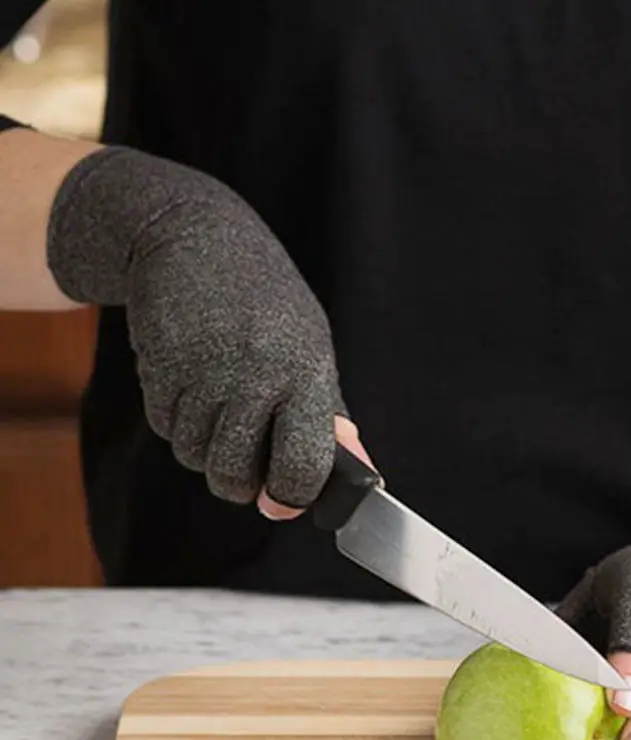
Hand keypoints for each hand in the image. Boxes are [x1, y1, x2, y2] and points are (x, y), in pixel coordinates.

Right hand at [46, 145, 353, 514]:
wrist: (198, 239)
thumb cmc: (268, 306)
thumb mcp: (312, 352)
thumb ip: (329, 419)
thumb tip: (362, 472)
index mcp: (305, 375)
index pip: (302, 466)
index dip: (292, 497)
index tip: (285, 499)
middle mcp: (254, 377)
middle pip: (234, 477)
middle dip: (239, 483)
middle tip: (246, 460)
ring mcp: (202, 374)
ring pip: (195, 458)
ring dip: (205, 448)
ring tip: (221, 404)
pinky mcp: (159, 368)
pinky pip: (165, 429)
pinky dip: (179, 422)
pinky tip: (193, 383)